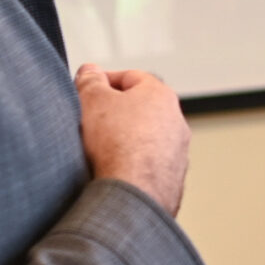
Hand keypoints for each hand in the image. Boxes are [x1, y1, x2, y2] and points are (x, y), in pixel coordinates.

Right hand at [76, 64, 190, 215]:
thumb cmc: (117, 144)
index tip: (86, 90)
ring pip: (145, 139)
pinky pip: (147, 166)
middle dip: (114, 113)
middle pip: (139, 109)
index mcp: (161, 95)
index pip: (129, 77)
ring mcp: (177, 152)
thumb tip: (90, 72)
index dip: (103, 81)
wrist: (133, 192)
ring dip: (125, 141)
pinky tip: (113, 172)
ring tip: (99, 151)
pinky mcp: (172, 179)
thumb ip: (90, 81)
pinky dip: (132, 166)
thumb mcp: (92, 99)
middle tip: (90, 121)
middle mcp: (176, 122)